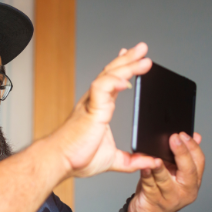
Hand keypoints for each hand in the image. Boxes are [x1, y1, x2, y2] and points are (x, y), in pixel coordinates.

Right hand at [50, 43, 158, 177]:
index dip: (124, 68)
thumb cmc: (77, 158)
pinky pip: (101, 88)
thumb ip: (132, 161)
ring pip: (109, 76)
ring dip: (127, 65)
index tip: (135, 58)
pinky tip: (126, 80)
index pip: (113, 82)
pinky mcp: (90, 109)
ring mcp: (92, 103)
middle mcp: (94, 101)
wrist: (60, 161)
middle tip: (143, 48)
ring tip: (143, 58)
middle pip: (113, 73)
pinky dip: (114, 82)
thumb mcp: (113, 160)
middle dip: (129, 59)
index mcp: (99, 109)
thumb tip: (151, 163)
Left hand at [128, 132, 204, 211]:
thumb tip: (195, 136)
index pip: (199, 161)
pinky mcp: (154, 201)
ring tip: (157, 155)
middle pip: (188, 170)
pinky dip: (146, 175)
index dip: (192, 146)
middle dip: (181, 152)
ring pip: (167, 179)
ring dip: (161, 166)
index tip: (183, 134)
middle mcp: (185, 190)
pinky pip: (150, 186)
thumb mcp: (173, 172)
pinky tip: (144, 166)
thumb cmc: (160, 191)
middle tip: (174, 138)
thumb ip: (182, 156)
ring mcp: (170, 197)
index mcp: (192, 181)